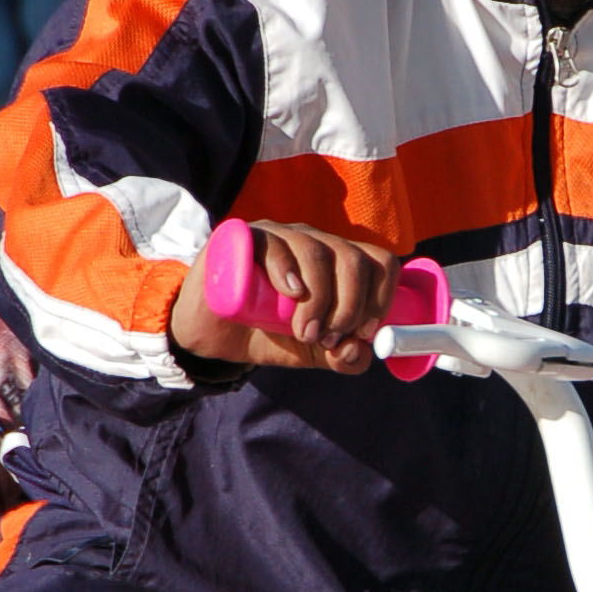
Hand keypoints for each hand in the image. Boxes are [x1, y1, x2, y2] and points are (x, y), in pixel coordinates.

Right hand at [170, 220, 403, 374]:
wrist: (211, 336)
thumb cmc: (265, 334)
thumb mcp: (311, 354)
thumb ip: (342, 356)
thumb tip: (358, 348)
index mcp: (339, 264)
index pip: (380, 263)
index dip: (381, 298)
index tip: (363, 332)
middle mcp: (316, 243)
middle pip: (353, 258)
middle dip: (349, 305)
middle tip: (326, 337)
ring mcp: (281, 235)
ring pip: (318, 251)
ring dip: (320, 299)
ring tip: (302, 331)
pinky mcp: (245, 236)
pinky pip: (275, 243)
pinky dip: (289, 269)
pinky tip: (289, 293)